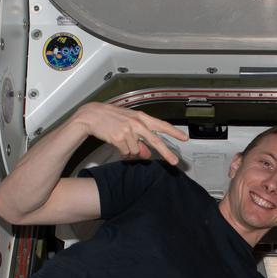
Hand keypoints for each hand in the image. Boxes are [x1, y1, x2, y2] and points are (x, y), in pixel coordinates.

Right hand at [70, 103, 187, 162]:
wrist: (92, 115)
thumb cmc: (111, 118)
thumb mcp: (128, 125)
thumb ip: (140, 138)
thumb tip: (147, 154)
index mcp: (141, 117)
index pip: (161, 125)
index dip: (174, 132)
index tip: (184, 138)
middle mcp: (137, 123)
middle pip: (155, 141)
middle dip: (166, 153)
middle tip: (175, 162)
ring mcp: (128, 130)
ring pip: (136, 150)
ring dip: (130, 150)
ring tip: (121, 140)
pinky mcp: (119, 138)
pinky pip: (126, 152)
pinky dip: (122, 151)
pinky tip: (116, 142)